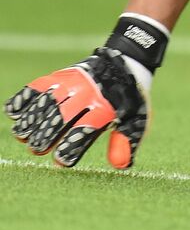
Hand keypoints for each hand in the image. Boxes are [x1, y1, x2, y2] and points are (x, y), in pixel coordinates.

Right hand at [7, 48, 149, 168]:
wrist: (126, 64)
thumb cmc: (126, 101)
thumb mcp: (134, 120)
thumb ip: (124, 141)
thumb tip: (121, 165)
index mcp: (108, 107)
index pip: (88, 127)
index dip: (73, 145)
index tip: (60, 161)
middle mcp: (88, 93)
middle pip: (63, 115)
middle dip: (47, 134)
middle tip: (37, 149)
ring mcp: (73, 82)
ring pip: (48, 100)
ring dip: (31, 119)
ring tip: (22, 135)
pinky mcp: (61, 75)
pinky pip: (39, 85)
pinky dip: (25, 98)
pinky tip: (14, 113)